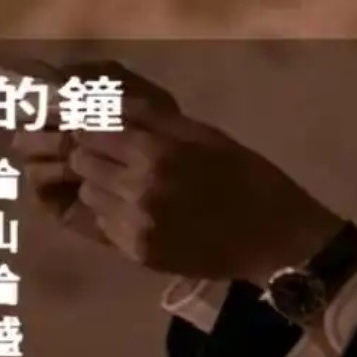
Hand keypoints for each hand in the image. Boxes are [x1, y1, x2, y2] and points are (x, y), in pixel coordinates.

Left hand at [15, 60, 343, 284]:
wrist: (274, 239)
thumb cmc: (245, 176)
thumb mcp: (203, 133)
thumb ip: (150, 117)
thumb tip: (105, 102)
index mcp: (154, 153)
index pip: (90, 132)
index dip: (93, 128)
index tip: (103, 128)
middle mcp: (137, 190)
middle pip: (82, 163)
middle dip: (93, 155)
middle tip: (117, 156)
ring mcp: (135, 225)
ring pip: (89, 195)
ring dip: (102, 185)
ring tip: (132, 184)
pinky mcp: (138, 254)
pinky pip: (105, 224)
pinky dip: (116, 214)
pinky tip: (145, 211)